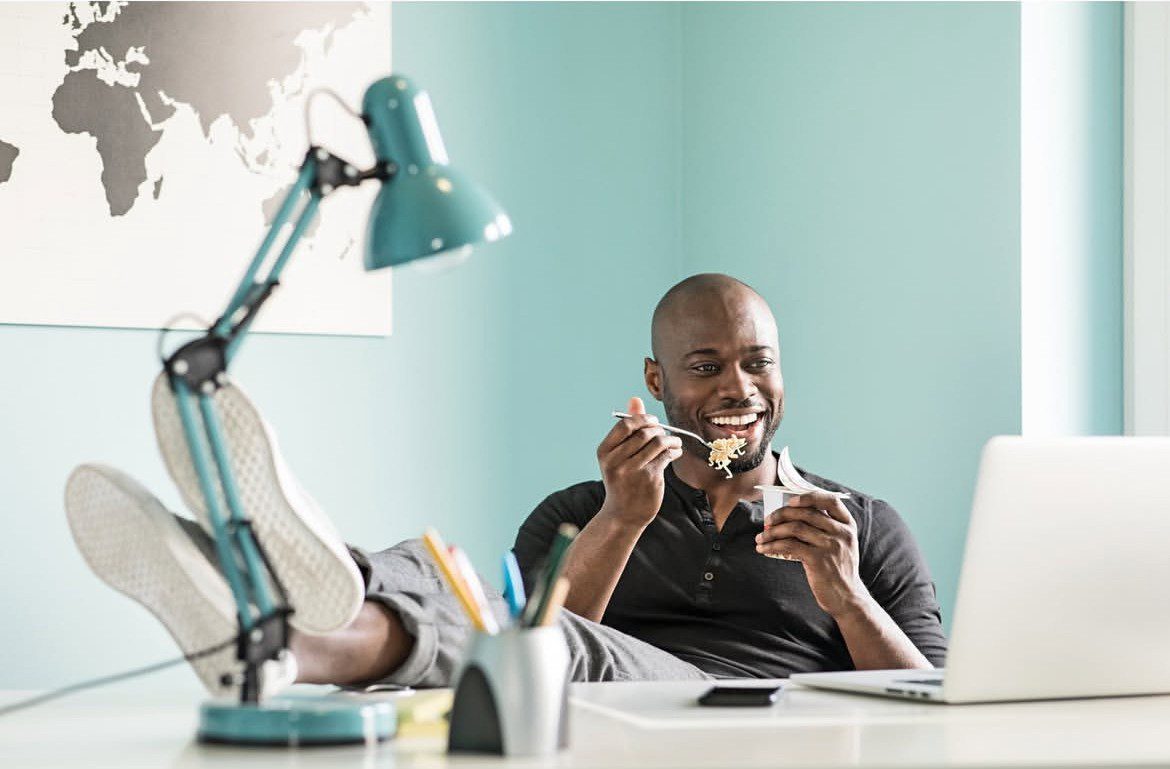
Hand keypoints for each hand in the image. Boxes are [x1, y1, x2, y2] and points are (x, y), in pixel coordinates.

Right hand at [596, 397, 683, 527]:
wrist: (623, 514)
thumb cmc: (622, 480)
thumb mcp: (617, 455)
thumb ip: (627, 427)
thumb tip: (635, 400)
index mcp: (604, 452)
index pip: (625, 425)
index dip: (642, 419)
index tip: (652, 422)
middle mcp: (616, 460)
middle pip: (644, 432)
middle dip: (659, 429)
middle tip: (665, 433)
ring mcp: (632, 470)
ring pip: (658, 442)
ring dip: (671, 439)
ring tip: (674, 442)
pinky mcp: (649, 478)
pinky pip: (667, 455)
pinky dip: (675, 450)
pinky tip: (676, 452)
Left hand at [755, 491, 869, 617]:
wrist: (847, 598)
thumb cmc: (838, 569)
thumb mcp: (840, 545)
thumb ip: (825, 529)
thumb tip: (790, 516)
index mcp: (847, 525)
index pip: (831, 500)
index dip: (809, 497)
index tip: (791, 501)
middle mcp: (841, 533)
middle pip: (806, 513)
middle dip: (782, 514)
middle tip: (767, 521)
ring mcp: (830, 546)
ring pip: (795, 528)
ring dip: (773, 531)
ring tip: (761, 537)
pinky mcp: (818, 560)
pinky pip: (789, 546)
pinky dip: (772, 545)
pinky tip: (763, 549)